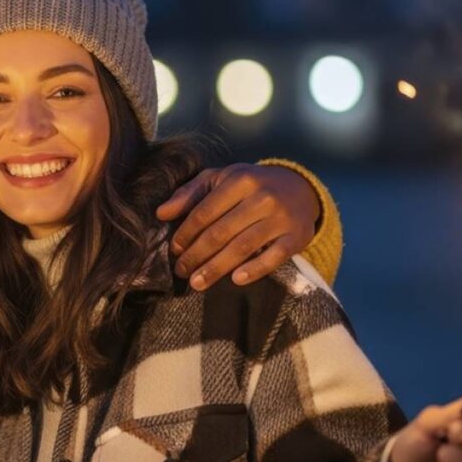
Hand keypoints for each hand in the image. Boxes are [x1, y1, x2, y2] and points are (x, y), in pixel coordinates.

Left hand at [156, 163, 320, 289]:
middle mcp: (261, 197)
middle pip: (221, 232)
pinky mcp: (297, 237)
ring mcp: (281, 218)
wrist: (300, 188)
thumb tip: (161, 213)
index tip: (175, 250)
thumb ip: (190, 193)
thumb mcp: (220, 179)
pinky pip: (274, 257)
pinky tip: (236, 280)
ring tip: (197, 283)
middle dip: (197, 255)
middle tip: (181, 271)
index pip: (205, 211)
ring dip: (217, 267)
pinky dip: (255, 270)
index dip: (187, 233)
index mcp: (240, 180)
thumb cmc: (251, 185)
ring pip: (243, 247)